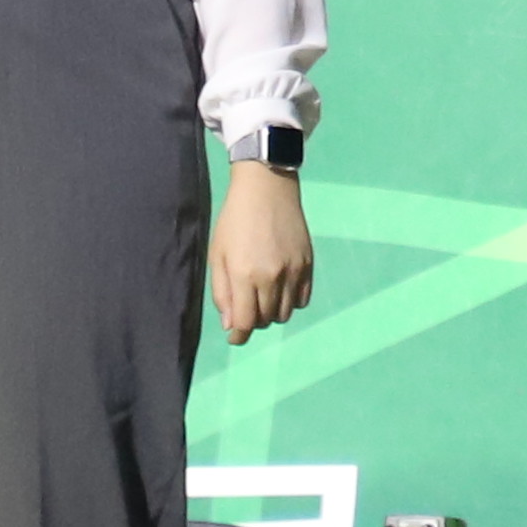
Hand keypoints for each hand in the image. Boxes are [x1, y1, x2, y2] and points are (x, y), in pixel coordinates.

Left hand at [213, 162, 311, 343]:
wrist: (266, 189)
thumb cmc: (234, 221)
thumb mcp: (218, 255)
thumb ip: (222, 292)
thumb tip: (230, 324)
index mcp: (245, 275)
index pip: (245, 322)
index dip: (238, 335)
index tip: (234, 337)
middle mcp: (272, 277)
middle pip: (266, 319)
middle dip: (253, 321)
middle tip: (246, 310)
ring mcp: (294, 271)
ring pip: (286, 313)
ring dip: (272, 313)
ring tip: (263, 299)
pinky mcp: (308, 264)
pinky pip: (302, 299)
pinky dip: (291, 302)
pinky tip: (281, 290)